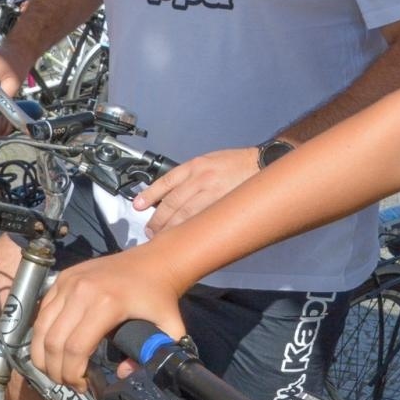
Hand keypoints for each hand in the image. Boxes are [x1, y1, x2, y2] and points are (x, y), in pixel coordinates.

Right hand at [31, 250, 187, 391]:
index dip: (73, 374)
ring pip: (40, 328)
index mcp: (106, 303)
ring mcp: (68, 282)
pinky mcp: (62, 278)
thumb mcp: (170, 329)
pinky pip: (42, 312)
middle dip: (55, 370)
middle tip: (67, 383)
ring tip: (56, 370)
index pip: (75, 348)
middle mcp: (81, 291)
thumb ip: (153, 357)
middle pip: (53, 342)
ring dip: (42, 355)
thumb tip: (122, 374)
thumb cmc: (161, 297)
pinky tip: (55, 347)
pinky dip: (42, 334)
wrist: (154, 261)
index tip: (83, 386)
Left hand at [132, 147, 259, 237]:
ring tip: (160, 237)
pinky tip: (181, 237)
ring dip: (169, 228)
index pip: (165, 182)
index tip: (138, 206)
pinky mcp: (222, 206)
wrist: (261, 165)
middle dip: (157, 219)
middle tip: (150, 230)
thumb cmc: (236, 164)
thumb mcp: (209, 161)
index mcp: (195, 166)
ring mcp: (211, 193)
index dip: (149, 195)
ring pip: (183, 215)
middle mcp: (200, 178)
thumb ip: (191, 176)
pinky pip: (200, 220)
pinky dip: (188, 230)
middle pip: (171, 203)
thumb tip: (171, 196)